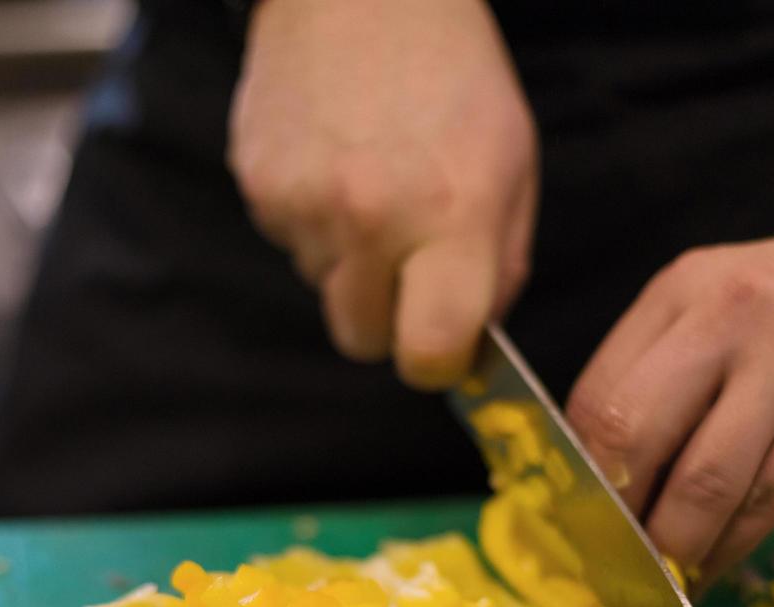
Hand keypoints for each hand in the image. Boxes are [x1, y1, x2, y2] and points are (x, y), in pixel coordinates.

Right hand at [229, 0, 537, 388]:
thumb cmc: (453, 77)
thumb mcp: (513, 167)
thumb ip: (500, 269)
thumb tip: (470, 346)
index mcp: (452, 216)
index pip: (427, 353)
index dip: (437, 362)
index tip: (443, 343)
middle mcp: (372, 218)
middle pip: (364, 341)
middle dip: (389, 319)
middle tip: (409, 262)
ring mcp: (306, 205)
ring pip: (326, 292)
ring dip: (350, 264)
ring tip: (372, 188)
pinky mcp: (260, 187)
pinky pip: (290, 245)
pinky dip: (313, 224)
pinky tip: (336, 165)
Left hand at [567, 213, 773, 584]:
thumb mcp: (736, 309)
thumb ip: (671, 373)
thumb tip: (600, 481)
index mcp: (684, 289)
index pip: (597, 393)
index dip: (575, 475)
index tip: (572, 528)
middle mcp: (730, 312)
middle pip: (633, 433)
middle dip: (612, 517)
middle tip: (607, 567)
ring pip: (704, 480)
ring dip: (672, 549)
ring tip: (658, 587)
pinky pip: (769, 498)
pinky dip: (730, 549)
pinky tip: (712, 570)